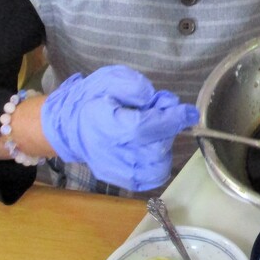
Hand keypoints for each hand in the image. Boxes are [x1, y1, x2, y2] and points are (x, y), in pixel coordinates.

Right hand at [40, 65, 198, 190]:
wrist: (70, 125)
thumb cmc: (94, 99)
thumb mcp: (110, 79)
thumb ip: (132, 85)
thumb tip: (150, 99)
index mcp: (105, 125)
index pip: (144, 128)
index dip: (171, 119)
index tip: (189, 112)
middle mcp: (110, 153)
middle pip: (155, 149)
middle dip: (167, 129)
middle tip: (162, 113)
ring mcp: (116, 170)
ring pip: (158, 166)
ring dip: (164, 146)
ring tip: (154, 130)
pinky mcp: (122, 180)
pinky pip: (152, 178)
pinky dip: (159, 162)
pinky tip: (152, 146)